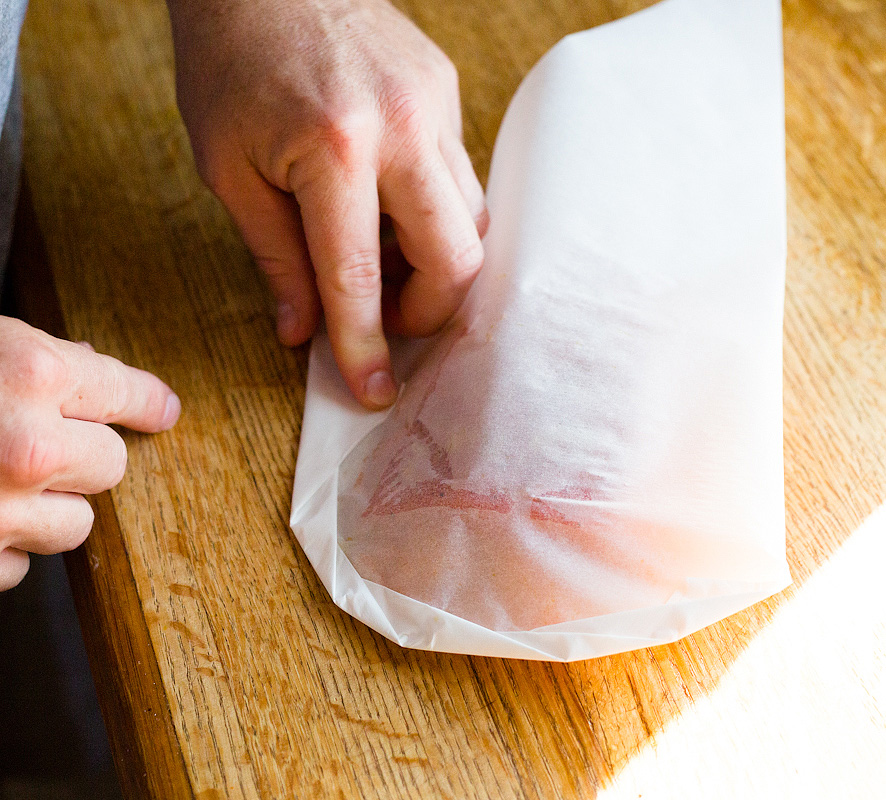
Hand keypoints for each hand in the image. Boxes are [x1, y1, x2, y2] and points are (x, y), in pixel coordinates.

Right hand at [0, 317, 179, 590]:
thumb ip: (37, 362)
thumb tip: (87, 363)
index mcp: (34, 376)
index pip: (124, 392)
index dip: (145, 402)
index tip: (163, 411)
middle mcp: (29, 446)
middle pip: (112, 464)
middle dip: (82, 457)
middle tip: (31, 445)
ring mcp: (3, 510)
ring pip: (77, 524)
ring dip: (46, 510)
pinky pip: (20, 566)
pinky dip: (2, 548)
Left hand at [167, 0, 487, 408]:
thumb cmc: (230, 65)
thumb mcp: (231, 171)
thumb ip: (276, 259)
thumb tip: (304, 332)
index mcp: (334, 149)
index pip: (360, 277)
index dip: (366, 345)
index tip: (373, 390)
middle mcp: (403, 128)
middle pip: (457, 257)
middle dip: (429, 311)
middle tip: (389, 319)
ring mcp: (435, 105)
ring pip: (473, 221)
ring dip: (436, 264)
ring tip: (385, 262)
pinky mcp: (447, 93)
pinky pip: (461, 178)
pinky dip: (436, 216)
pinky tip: (395, 213)